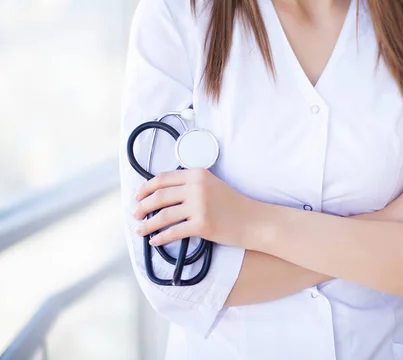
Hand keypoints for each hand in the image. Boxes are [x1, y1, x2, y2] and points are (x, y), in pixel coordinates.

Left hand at [132, 168, 261, 246]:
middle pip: (159, 196)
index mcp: (198, 174)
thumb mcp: (213, 185)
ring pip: (163, 215)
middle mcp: (197, 187)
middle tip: (135, 213)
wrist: (254, 220)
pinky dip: (160, 237)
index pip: (163, 178)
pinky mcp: (202, 225)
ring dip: (148, 223)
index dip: (146, 187)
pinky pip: (173, 232)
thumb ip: (191, 185)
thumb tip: (163, 194)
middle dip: (143, 206)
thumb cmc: (233, 205)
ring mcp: (200, 206)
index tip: (138, 195)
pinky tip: (154, 241)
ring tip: (140, 229)